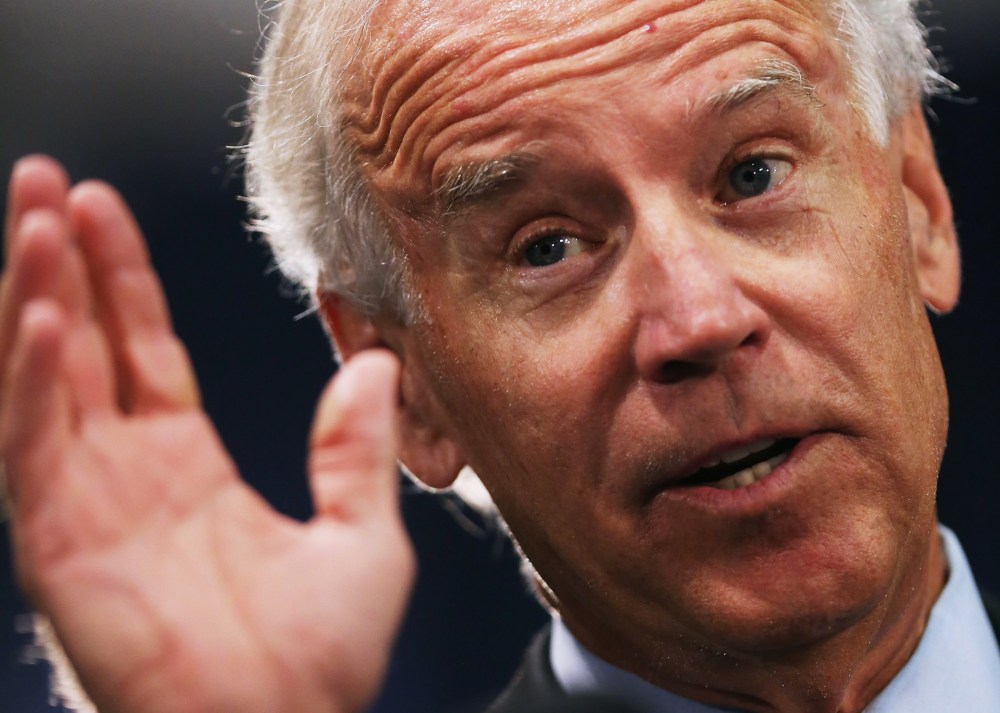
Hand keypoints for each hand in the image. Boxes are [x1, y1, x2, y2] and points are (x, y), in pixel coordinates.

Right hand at [0, 156, 414, 712]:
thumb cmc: (319, 662)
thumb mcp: (362, 535)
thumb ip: (359, 449)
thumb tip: (377, 368)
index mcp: (187, 470)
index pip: (145, 352)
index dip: (124, 283)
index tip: (104, 211)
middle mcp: (127, 477)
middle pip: (84, 348)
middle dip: (61, 263)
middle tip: (45, 182)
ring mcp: (88, 506)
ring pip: (46, 380)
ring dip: (36, 296)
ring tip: (32, 215)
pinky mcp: (62, 545)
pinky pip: (36, 448)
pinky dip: (31, 381)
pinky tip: (41, 315)